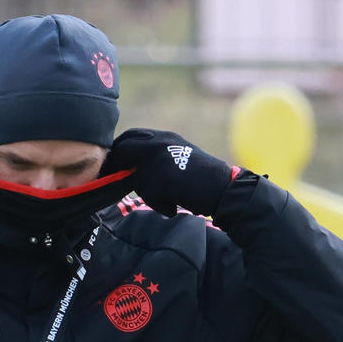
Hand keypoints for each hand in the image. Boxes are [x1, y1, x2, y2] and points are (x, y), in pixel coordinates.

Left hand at [104, 128, 235, 216]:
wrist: (224, 188)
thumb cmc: (205, 178)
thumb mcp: (179, 156)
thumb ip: (156, 156)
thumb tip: (129, 168)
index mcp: (164, 136)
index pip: (131, 135)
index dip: (120, 148)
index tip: (118, 164)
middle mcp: (158, 144)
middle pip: (123, 151)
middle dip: (119, 167)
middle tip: (123, 181)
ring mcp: (157, 161)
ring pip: (136, 180)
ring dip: (149, 194)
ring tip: (170, 197)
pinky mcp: (159, 180)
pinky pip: (149, 198)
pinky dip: (162, 206)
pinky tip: (176, 205)